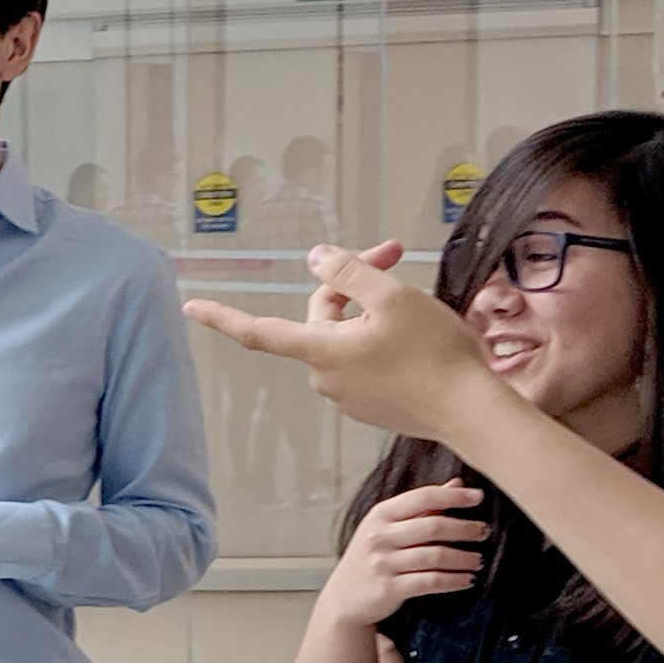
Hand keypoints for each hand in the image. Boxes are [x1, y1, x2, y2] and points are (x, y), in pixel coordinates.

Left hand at [186, 239, 503, 445]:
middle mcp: (326, 379)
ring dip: (369, 312)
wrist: (472, 410)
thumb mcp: (393, 297)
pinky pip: (362, 362)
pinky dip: (380, 341)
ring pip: (345, 339)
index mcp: (322, 352)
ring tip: (415, 305)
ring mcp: (348, 397)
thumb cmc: (436, 353)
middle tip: (394, 252)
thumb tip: (317, 257)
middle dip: (352, 284)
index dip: (222, 317)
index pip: (258, 332)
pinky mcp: (370, 407)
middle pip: (322, 317)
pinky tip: (418, 338)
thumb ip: (349, 273)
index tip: (191, 306)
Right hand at [319, 477, 488, 632]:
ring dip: (463, 558)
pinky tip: (467, 579)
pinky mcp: (390, 588)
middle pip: (433, 526)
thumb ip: (423, 506)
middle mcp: (380, 536)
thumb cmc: (371, 558)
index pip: (423, 497)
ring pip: (435, 556)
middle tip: (484, 532)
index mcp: (381, 514)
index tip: (479, 498)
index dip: (454, 497)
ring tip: (478, 560)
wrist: (345, 599)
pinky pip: (431, 582)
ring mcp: (383, 563)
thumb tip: (457, 484)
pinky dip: (454, 580)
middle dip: (465, 529)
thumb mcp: (389, 527)